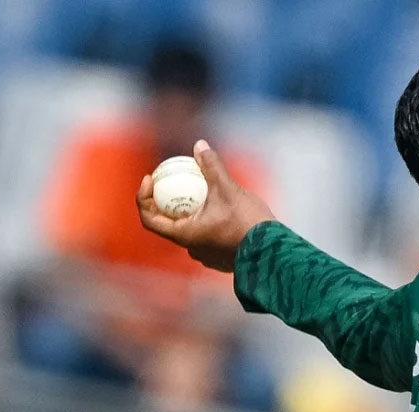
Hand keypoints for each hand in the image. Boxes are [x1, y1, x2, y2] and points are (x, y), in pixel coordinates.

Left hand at [137, 139, 275, 272]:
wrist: (274, 252)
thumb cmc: (247, 223)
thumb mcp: (227, 189)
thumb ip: (212, 167)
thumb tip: (199, 145)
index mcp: (184, 234)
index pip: (149, 218)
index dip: (143, 197)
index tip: (151, 179)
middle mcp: (191, 248)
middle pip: (169, 223)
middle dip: (168, 202)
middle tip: (174, 182)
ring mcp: (207, 256)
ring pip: (191, 231)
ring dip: (191, 214)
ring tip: (203, 195)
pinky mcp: (222, 259)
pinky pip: (208, 238)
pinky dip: (208, 224)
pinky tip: (222, 211)